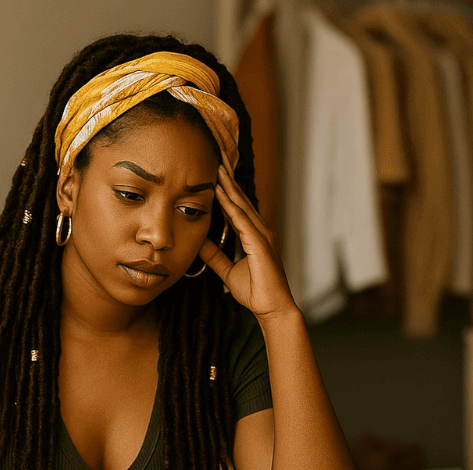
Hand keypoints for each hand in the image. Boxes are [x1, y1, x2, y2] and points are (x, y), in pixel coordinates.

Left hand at [199, 165, 297, 319]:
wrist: (272, 308)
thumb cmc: (255, 291)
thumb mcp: (228, 270)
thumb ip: (215, 256)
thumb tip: (200, 241)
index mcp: (254, 236)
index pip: (237, 208)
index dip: (225, 190)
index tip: (213, 174)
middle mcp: (260, 231)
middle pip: (241, 200)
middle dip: (228, 179)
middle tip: (215, 158)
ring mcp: (262, 235)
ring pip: (242, 204)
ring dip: (228, 185)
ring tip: (216, 167)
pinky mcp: (260, 243)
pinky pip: (242, 219)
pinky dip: (230, 204)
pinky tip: (220, 192)